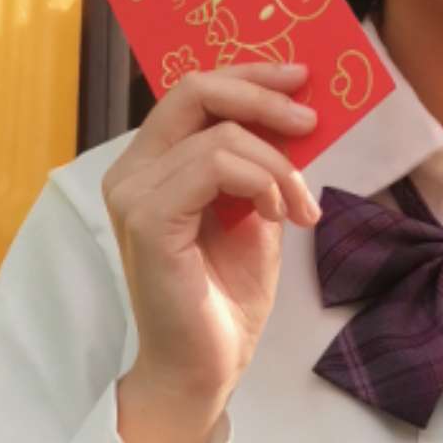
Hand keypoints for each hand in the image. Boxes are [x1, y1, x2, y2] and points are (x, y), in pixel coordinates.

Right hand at [102, 58, 321, 429]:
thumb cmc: (224, 299)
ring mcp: (134, 195)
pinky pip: (212, 167)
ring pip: (219, 135)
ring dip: (277, 166)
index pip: (194, 93)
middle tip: (311, 120)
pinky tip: (274, 215)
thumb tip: (295, 118)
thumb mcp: (254, 214)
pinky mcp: (147, 220)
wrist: (206, 367)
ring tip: (299, 207)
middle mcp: (131, 172)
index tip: (301, 79)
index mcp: (152, 165)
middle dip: (263, 95)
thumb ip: (259, 165)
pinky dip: (258, 182)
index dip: (248, 75)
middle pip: (195, 91)